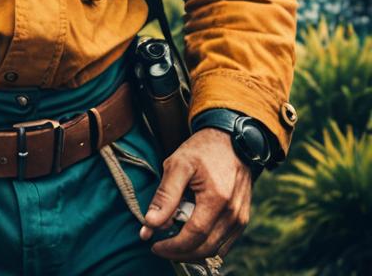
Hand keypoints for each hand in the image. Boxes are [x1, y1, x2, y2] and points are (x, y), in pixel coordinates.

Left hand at [139, 128, 252, 260]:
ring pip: (215, 250)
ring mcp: (240, 217)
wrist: (230, 139)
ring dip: (192, 252)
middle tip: (160, 247)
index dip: (173, 246)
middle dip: (180, 253)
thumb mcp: (178, 164)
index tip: (154, 245)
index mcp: (217, 198)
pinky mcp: (242, 219)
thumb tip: (150, 224)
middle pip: (205, 248)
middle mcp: (233, 213)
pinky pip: (224, 243)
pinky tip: (190, 238)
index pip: (194, 235)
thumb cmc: (202, 150)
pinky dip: (206, 246)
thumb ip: (165, 195)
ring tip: (173, 242)